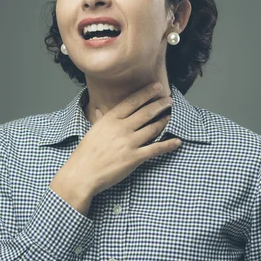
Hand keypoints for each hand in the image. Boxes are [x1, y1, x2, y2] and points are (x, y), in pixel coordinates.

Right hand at [65, 82, 181, 196]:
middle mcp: (121, 128)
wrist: (82, 173)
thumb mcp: (93, 131)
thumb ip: (100, 120)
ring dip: (164, 121)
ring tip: (170, 116)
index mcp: (110, 119)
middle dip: (160, 104)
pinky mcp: (134, 158)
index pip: (132, 101)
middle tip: (169, 100)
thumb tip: (100, 110)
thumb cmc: (86, 153)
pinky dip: (168, 145)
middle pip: (146, 112)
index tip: (158, 86)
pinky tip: (177, 141)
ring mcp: (129, 143)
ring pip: (153, 128)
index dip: (147, 92)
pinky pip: (156, 149)